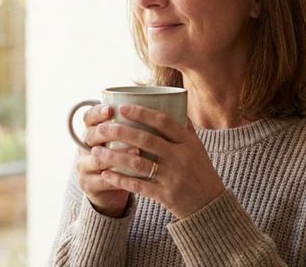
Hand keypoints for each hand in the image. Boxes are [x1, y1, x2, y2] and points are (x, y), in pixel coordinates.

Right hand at [75, 104, 133, 217]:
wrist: (107, 189)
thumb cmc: (121, 158)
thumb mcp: (122, 139)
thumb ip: (134, 124)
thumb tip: (160, 101)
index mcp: (92, 131)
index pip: (89, 117)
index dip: (98, 112)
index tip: (111, 109)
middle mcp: (84, 147)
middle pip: (90, 136)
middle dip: (106, 132)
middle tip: (124, 130)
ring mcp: (84, 166)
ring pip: (97, 159)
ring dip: (116, 155)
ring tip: (136, 152)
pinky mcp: (89, 184)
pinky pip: (102, 181)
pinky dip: (117, 178)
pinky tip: (132, 176)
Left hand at [91, 104, 224, 218]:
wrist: (210, 205)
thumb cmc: (200, 170)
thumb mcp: (197, 146)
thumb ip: (183, 126)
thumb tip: (174, 101)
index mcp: (187, 142)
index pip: (164, 122)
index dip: (142, 113)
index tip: (122, 107)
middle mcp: (180, 157)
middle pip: (146, 140)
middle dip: (120, 132)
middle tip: (101, 128)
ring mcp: (172, 177)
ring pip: (137, 163)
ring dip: (113, 156)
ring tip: (95, 151)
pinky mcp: (165, 195)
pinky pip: (138, 186)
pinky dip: (120, 179)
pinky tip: (105, 174)